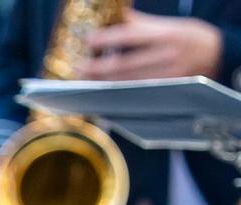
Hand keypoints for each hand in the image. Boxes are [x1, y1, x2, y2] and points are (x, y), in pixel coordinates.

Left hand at [85, 11, 222, 79]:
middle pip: (124, 65)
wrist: (218, 55)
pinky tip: (104, 90)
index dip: (106, 39)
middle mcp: (167, 56)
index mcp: (165, 35)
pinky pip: (137, 93)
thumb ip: (140, 24)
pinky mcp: (167, 91)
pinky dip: (118, 92)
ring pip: (128, 83)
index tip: (88, 40)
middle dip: (97, 68)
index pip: (130, 36)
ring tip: (85, 80)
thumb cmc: (187, 36)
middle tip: (78, 68)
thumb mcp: (168, 25)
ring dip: (103, 83)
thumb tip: (113, 17)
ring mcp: (167, 76)